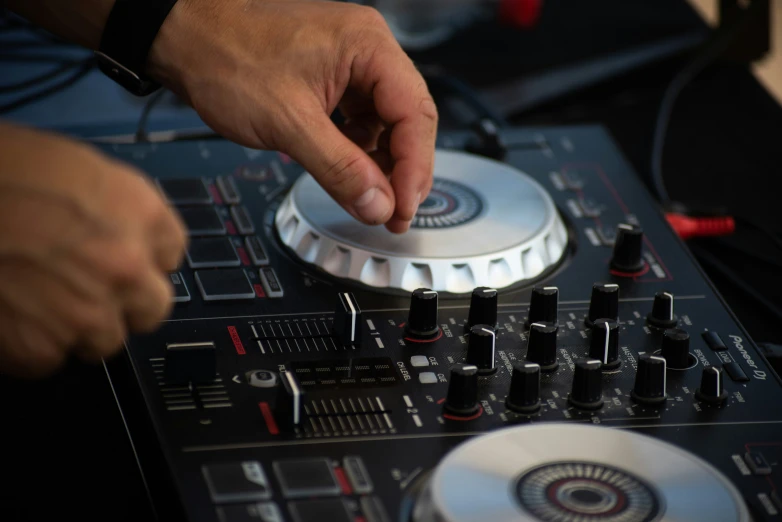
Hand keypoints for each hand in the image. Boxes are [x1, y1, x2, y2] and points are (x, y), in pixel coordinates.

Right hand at [0, 123, 186, 377]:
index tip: (122, 256)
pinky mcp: (41, 348)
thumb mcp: (68, 166)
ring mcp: (89, 311)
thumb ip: (110, 206)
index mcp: (138, 210)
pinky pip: (50, 360)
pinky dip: (28, 344)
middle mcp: (126, 264)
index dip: (143, 256)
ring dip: (77, 326)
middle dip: (123, 300)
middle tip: (81, 286)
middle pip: (153, 306)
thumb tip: (118, 230)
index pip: (170, 252)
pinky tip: (5, 311)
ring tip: (32, 296)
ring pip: (104, 339)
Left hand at [148, 0, 437, 232]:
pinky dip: (359, 152)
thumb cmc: (225, 55)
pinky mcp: (333, 79)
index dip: (414, 168)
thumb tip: (378, 204)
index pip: (414, 114)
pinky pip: (360, 121)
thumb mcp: (288, 122)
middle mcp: (366, 50)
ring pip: (385, 124)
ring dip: (382, 165)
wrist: (184, 36)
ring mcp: (350, 64)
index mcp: (367, 46)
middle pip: (407, 119)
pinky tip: (352, 174)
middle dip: (403, 171)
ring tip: (373, 202)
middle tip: (395, 215)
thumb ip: (339, 168)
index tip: (403, 208)